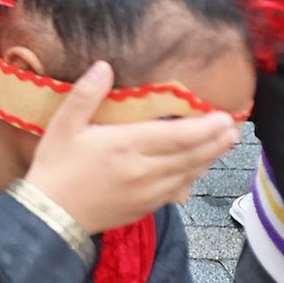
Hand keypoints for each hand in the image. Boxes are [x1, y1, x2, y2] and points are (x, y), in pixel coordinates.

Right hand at [23, 61, 237, 234]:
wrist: (50, 216)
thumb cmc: (55, 167)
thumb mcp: (63, 126)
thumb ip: (85, 95)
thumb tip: (103, 66)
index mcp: (126, 145)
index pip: (177, 135)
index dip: (205, 127)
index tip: (224, 117)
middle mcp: (143, 170)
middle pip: (191, 155)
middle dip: (215, 143)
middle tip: (233, 130)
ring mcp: (147, 192)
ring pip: (187, 175)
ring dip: (207, 160)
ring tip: (222, 146)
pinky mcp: (143, 207)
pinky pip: (176, 192)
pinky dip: (190, 180)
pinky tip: (194, 173)